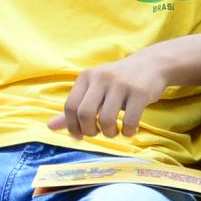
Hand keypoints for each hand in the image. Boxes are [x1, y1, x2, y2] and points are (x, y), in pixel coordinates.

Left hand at [48, 52, 168, 138]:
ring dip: (110, 133)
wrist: (151, 65)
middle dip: (90, 131)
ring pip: (106, 119)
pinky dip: (128, 132)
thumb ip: (74, 108)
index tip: (80, 136)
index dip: (72, 126)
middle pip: (85, 113)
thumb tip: (50, 127)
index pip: (70, 106)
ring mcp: (120, 84)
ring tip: (114, 132)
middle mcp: (100, 78)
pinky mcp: (139, 92)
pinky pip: (129, 120)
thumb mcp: (94, 89)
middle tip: (97, 133)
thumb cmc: (117, 82)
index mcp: (85, 77)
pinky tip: (129, 130)